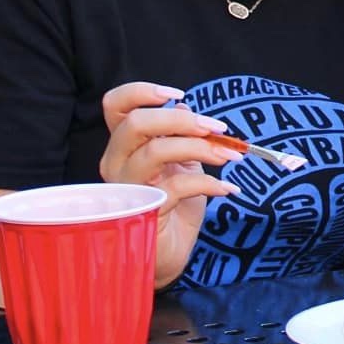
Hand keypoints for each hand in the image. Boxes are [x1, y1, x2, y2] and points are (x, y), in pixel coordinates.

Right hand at [98, 81, 240, 287]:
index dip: (141, 91)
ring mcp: (127, 189)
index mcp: (124, 145)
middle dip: (182, 120)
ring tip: (229, 157)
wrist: (171, 252)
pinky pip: (176, 187)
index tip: (177, 94)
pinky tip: (228, 189)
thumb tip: (185, 104)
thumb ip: (181, 134)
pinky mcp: (144, 213)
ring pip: (155, 151)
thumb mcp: (183, 161)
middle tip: (218, 129)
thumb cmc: (174, 203)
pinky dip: (209, 183)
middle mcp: (116, 163)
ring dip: (200, 148)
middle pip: (136, 123)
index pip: (114, 105)